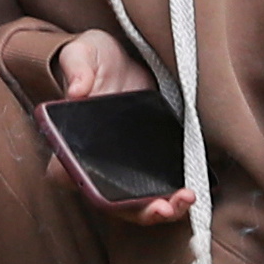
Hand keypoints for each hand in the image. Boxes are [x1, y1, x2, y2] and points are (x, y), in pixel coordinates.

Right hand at [44, 32, 192, 225]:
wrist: (122, 57)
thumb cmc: (93, 57)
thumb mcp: (82, 53)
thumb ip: (77, 68)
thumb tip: (77, 91)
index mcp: (69, 143)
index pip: (70, 177)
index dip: (91, 192)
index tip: (115, 197)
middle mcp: (95, 162)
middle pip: (112, 201)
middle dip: (139, 210)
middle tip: (164, 208)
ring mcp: (123, 166)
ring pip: (138, 201)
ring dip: (162, 208)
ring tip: (186, 199)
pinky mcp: (149, 160)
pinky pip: (159, 186)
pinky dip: (174, 195)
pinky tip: (193, 191)